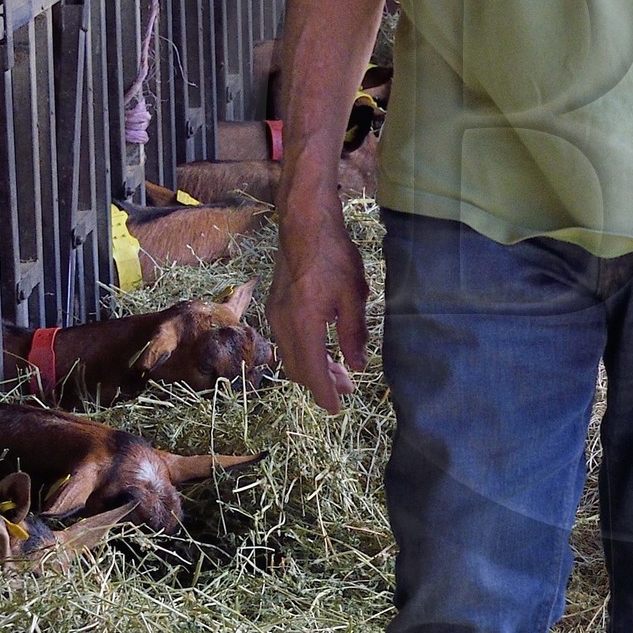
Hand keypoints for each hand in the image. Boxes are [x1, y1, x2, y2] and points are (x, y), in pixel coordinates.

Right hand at [269, 192, 368, 413]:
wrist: (304, 223)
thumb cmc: (333, 255)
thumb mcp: (353, 295)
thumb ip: (354, 333)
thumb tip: (358, 365)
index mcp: (304, 324)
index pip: (312, 371)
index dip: (324, 393)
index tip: (336, 408)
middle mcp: (283, 323)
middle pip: (298, 369)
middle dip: (321, 384)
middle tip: (347, 389)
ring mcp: (275, 314)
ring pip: (291, 356)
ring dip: (313, 368)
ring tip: (339, 372)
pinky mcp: (275, 306)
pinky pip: (287, 341)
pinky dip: (304, 353)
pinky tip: (322, 349)